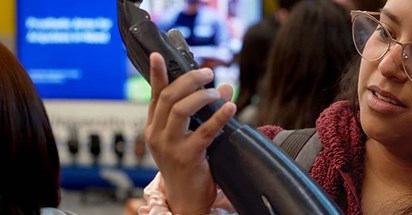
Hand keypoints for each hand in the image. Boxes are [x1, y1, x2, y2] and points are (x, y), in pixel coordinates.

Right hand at [144, 52, 235, 214]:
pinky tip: (230, 106)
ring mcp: (169, 147)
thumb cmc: (188, 165)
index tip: (158, 55)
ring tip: (217, 92)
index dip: (158, 74)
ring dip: (202, 95)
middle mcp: (156, 135)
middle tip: (208, 73)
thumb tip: (224, 86)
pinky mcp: (187, 157)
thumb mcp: (188, 136)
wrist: (185, 199)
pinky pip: (204, 131)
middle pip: (169, 97)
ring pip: (180, 109)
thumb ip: (201, 111)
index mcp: (153, 127)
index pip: (155, 95)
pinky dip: (219, 116)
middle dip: (190, 80)